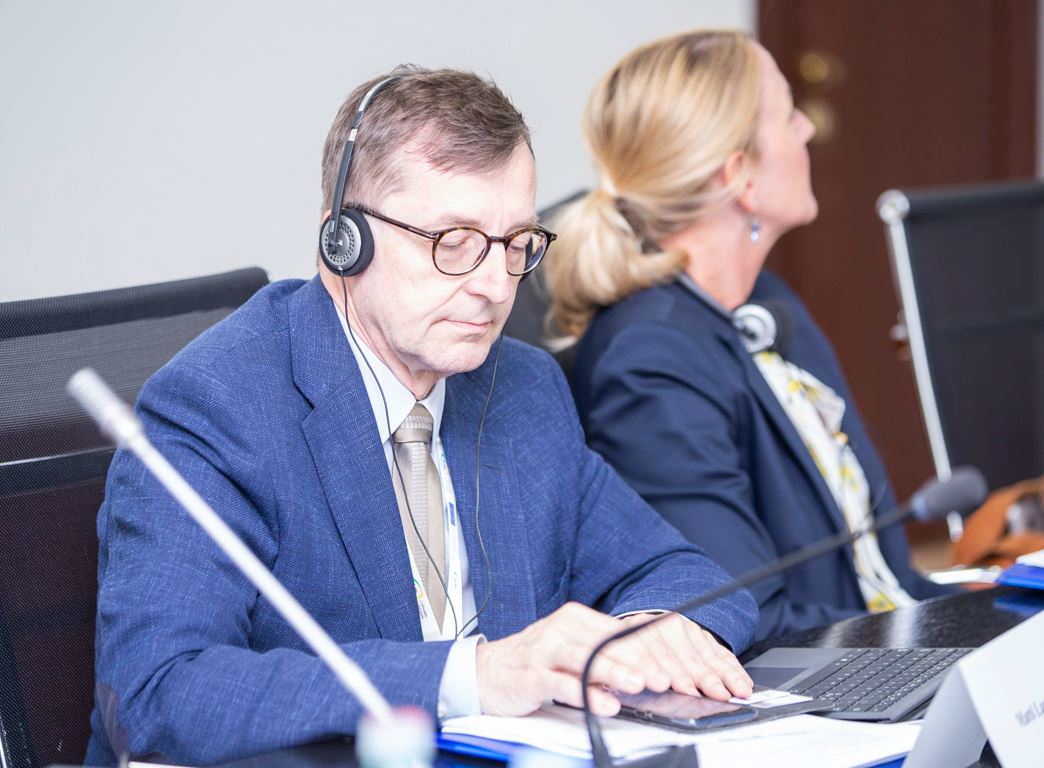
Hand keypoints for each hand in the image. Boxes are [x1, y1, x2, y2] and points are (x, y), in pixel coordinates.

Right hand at [474, 602, 752, 717]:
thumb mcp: (574, 653)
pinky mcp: (530, 674)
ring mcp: (544, 650)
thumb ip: (605, 659)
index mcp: (577, 618)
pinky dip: (584, 693)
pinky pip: (560, 683)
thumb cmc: (536, 662)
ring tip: (638, 684)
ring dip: (613, 672)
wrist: (485, 671)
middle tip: (663, 678)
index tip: (673, 668)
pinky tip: (603, 703)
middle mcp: (561, 629)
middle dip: (638, 662)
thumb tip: (645, 670)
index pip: (620, 633)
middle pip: (606, 644)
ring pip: (584, 658)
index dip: (648, 652)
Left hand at [615, 612, 752, 701]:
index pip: (655, 654)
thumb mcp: (613, 656)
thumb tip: (627, 688)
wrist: (636, 623)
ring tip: (735, 690)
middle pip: (684, 655)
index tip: (680, 687)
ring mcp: (683, 629)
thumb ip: (622, 669)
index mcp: (635, 632)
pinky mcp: (699, 634)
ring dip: (722, 674)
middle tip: (715, 693)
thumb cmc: (623, 649)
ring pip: (706, 653)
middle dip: (701, 676)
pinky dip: (732, 668)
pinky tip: (741, 681)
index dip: (669, 672)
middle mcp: (662, 627)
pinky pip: (720, 651)